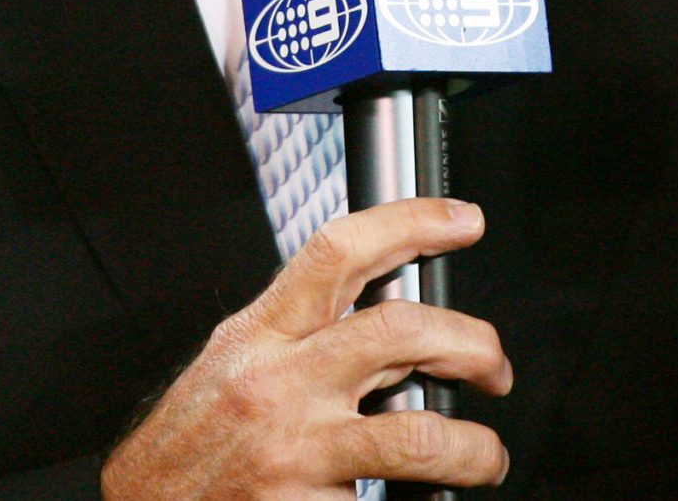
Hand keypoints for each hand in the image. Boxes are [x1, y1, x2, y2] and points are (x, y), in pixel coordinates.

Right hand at [103, 197, 512, 498]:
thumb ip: (300, 338)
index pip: (340, 252)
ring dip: (472, 447)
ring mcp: (296, 452)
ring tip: (484, 456)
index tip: (463, 222)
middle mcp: (279, 386)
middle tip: (492, 367)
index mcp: (261, 336)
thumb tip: (388, 327)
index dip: (412, 223)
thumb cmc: (185, 448)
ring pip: (418, 434)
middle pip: (400, 332)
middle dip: (471, 344)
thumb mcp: (232, 366)